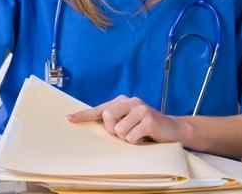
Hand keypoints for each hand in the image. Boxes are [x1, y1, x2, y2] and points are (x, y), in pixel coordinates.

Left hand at [67, 95, 185, 144]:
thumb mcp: (128, 121)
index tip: (69, 118)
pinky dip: (136, 141)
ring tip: (138, 134)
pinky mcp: (148, 119)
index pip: (99, 109)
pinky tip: (145, 136)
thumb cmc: (146, 127)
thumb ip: (113, 119)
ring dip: (127, 138)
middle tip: (126, 132)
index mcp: (122, 101)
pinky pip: (131, 137)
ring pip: (119, 130)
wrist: (173, 129)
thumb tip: (94, 123)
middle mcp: (130, 101)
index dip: (83, 115)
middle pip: (107, 118)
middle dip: (113, 130)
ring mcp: (140, 109)